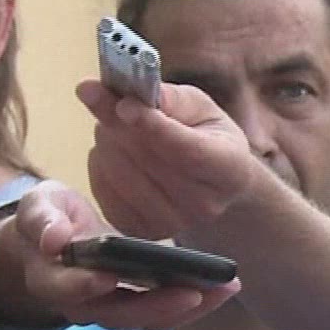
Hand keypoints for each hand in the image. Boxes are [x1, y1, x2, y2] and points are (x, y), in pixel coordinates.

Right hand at [0, 181, 238, 329]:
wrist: (55, 243)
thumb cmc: (48, 220)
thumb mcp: (39, 208)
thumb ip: (42, 220)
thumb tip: (55, 240)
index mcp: (52, 279)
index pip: (67, 288)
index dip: (85, 286)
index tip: (110, 277)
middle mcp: (83, 303)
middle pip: (118, 314)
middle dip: (156, 306)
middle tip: (194, 292)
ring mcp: (112, 308)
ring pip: (147, 318)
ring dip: (187, 308)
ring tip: (225, 287)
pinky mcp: (137, 304)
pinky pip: (165, 311)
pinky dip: (196, 302)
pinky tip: (225, 285)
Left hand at [79, 79, 267, 243]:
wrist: (210, 184)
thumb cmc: (206, 136)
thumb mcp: (201, 108)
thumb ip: (170, 98)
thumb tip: (129, 98)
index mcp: (230, 170)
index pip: (187, 150)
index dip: (152, 125)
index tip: (123, 103)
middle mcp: (204, 205)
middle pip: (149, 161)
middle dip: (118, 124)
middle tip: (104, 97)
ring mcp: (172, 224)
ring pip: (121, 175)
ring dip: (106, 141)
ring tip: (113, 125)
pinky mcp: (140, 231)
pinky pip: (103, 192)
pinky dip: (99, 165)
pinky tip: (112, 152)